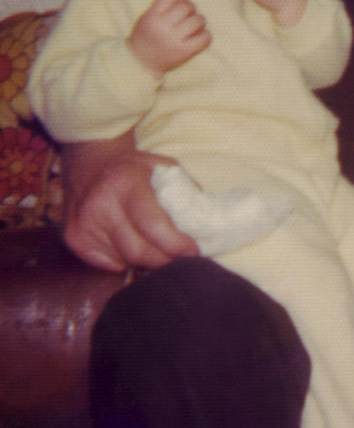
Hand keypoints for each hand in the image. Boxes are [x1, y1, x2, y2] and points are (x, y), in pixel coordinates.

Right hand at [61, 136, 199, 271]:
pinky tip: (131, 242)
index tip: (193, 251)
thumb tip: (205, 225)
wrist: (89, 163)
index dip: (175, 244)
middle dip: (166, 259)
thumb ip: (184, 193)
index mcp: (125, 183)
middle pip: (139, 251)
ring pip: (125, 260)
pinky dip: (126, 259)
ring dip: (147, 260)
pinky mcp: (73, 239)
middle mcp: (99, 205)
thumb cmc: (134, 169)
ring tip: (157, 246)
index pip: (152, 225)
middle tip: (182, 258)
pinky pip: (109, 264)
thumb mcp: (163, 168)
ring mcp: (82, 224)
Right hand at [128, 0, 209, 74]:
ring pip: (197, 20)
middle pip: (186, 7)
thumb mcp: (148, 18)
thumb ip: (163, 6)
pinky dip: (206, 35)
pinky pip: (204, 38)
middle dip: (191, 7)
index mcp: (152, 17)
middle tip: (189, 13)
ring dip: (199, 20)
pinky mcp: (184, 52)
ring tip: (194, 25)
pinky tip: (200, 36)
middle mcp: (162, 28)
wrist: (141, 62)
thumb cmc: (147, 36)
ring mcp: (174, 40)